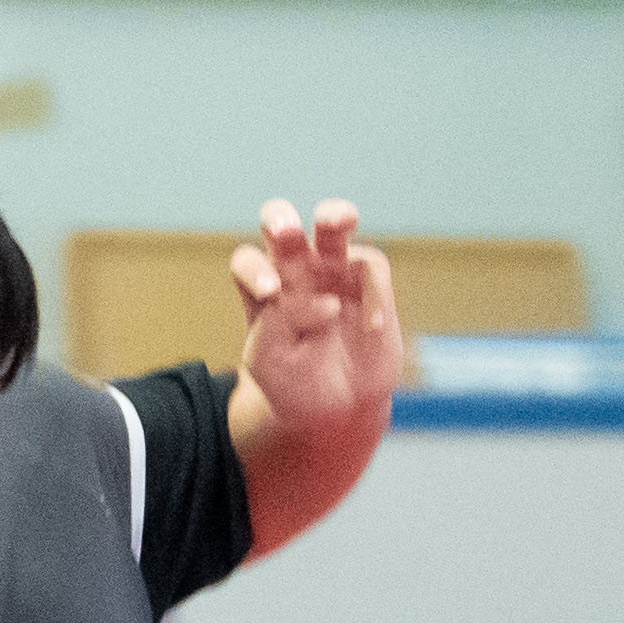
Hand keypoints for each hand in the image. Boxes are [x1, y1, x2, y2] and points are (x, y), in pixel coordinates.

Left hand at [231, 198, 402, 451]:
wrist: (332, 407)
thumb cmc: (292, 382)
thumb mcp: (270, 361)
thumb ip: (279, 325)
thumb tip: (326, 302)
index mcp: (261, 287)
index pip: (248, 262)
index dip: (255, 269)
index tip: (270, 291)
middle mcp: (295, 270)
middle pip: (280, 226)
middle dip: (281, 219)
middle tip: (286, 231)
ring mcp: (334, 270)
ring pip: (332, 226)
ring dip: (336, 215)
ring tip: (342, 220)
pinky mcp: (369, 280)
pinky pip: (371, 265)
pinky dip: (374, 291)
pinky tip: (370, 329)